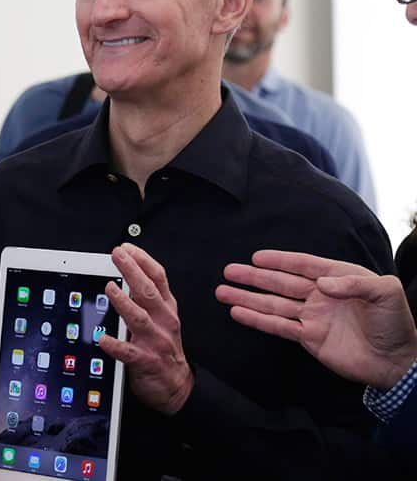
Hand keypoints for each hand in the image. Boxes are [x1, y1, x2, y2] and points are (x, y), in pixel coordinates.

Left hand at [98, 243, 193, 414]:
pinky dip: (115, 344)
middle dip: (132, 271)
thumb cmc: (164, 348)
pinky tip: (101, 338)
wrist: (176, 386)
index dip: (143, 260)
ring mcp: (156, 341)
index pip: (158, 278)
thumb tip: (126, 274)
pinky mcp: (146, 362)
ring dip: (124, 302)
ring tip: (110, 288)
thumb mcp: (162, 318)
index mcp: (166, 308)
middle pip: (148, 291)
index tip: (127, 247)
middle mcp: (163, 321)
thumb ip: (146, 298)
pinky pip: (128, 352)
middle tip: (117, 255)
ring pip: (139, 318)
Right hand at [217, 249, 416, 389]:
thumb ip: (355, 284)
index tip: (256, 257)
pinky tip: (238, 312)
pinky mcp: (308, 338)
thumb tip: (322, 284)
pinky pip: (278, 326)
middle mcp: (321, 295)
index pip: (304, 265)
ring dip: (248, 297)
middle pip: (281, 283)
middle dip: (254, 277)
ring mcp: (312, 316)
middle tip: (229, 270)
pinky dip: (257, 320)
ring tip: (222, 291)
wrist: (398, 363)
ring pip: (273, 304)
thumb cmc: (397, 324)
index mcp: (339, 278)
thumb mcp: (387, 293)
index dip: (280, 260)